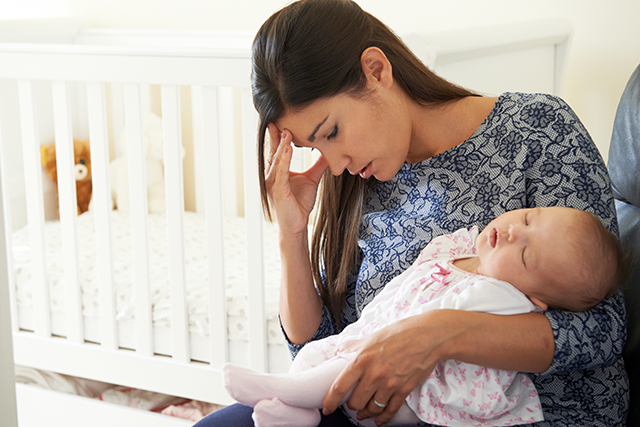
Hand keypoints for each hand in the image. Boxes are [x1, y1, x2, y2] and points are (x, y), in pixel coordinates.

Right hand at [265, 123, 327, 235]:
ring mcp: (273, 181)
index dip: (279, 134)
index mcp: (277, 170)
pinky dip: (284, 159)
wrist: (297, 225)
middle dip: (276, 134)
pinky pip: (281, 171)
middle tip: (280, 117)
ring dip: (281, 144)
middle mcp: (272, 174)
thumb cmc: (299, 204)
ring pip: (277, 158)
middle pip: (273, 150)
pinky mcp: (278, 189)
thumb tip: (330, 152)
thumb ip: (318, 165)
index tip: (284, 119)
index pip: (277, 148)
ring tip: (286, 130)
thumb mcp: (312, 179)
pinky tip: (288, 148)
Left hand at [323, 312, 452, 425]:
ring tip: (363, 414)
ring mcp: (389, 384)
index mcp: (362, 359)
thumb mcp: (373, 336)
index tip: (326, 407)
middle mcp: (374, 374)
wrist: (428, 336)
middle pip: (355, 402)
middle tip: (351, 405)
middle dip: (351, 406)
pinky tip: (379, 420)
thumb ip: (354, 346)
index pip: (340, 386)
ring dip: (366, 414)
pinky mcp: (404, 390)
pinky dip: (383, 418)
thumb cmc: (401, 333)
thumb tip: (340, 350)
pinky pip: (390, 410)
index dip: (330, 401)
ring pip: (371, 409)